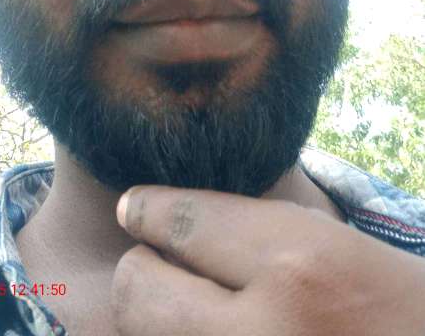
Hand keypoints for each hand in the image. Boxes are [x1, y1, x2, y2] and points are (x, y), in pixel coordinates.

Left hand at [112, 185, 424, 334]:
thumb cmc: (395, 307)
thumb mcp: (334, 246)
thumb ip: (254, 233)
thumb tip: (168, 225)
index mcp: (298, 267)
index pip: (184, 222)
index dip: (149, 209)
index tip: (133, 207)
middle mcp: (262, 333)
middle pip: (138, 289)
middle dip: (143, 271)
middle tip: (162, 267)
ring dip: (157, 320)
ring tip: (196, 310)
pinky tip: (211, 333)